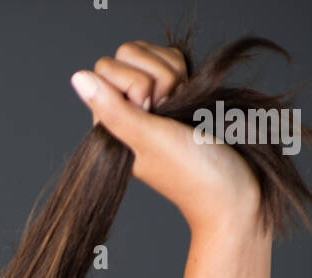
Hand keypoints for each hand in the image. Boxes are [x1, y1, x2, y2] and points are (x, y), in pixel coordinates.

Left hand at [71, 41, 262, 235]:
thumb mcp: (148, 139)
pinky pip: (171, 59)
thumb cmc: (193, 172)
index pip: (107, 68)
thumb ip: (113, 109)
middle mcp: (124, 113)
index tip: (152, 113)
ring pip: (152, 53)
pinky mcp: (172, 94)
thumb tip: (78, 78)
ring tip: (181, 111)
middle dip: (157, 77)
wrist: (232, 189)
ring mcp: (148, 103)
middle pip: (128, 54)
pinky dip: (185, 74)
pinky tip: (189, 100)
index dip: (135, 83)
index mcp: (110, 126)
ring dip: (174, 76)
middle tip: (168, 113)